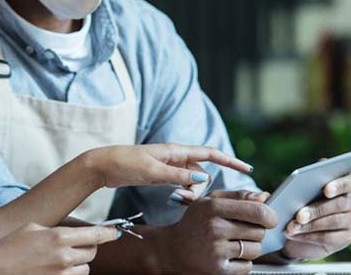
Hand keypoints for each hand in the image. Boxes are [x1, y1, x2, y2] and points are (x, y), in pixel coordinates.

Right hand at [0, 223, 119, 274]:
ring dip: (79, 264)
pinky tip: (57, 269)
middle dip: (88, 247)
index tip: (114, 232)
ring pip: (85, 269)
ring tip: (62, 260)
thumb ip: (57, 230)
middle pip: (92, 252)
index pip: (96, 235)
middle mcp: (63, 257)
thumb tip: (75, 232)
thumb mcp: (34, 228)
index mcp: (59, 237)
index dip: (108, 233)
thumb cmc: (10, 247)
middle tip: (78, 245)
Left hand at [82, 143, 252, 189]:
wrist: (104, 166)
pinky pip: (182, 183)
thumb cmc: (125, 164)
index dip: (230, 160)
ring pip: (192, 180)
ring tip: (176, 198)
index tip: (247, 168)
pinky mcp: (162, 174)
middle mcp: (175, 156)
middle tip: (184, 198)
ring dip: (190, 192)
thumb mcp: (152, 171)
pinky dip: (184, 192)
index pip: (209, 153)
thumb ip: (176, 175)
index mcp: (175, 150)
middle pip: (202, 171)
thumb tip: (201, 179)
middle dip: (200, 187)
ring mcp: (169, 165)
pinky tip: (175, 197)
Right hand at [155, 190, 276, 274]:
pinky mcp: (218, 270)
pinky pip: (247, 266)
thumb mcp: (210, 202)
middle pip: (259, 231)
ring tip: (234, 243)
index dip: (270, 215)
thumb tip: (265, 197)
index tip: (269, 218)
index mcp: (214, 207)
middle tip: (242, 231)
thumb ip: (238, 196)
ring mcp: (216, 251)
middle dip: (256, 231)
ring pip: (256, 249)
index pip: (258, 211)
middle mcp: (215, 228)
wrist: (172, 250)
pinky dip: (243, 262)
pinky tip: (229, 255)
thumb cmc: (195, 223)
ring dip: (250, 247)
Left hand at [280, 173, 350, 259]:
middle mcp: (350, 201)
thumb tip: (295, 193)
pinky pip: (330, 237)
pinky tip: (295, 234)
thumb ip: (301, 188)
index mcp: (343, 183)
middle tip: (299, 216)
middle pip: (340, 203)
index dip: (340, 185)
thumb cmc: (297, 202)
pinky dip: (310, 236)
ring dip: (310, 225)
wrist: (295, 227)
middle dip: (317, 210)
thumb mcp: (297, 193)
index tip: (326, 190)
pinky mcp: (344, 237)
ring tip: (292, 227)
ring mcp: (350, 220)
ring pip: (335, 221)